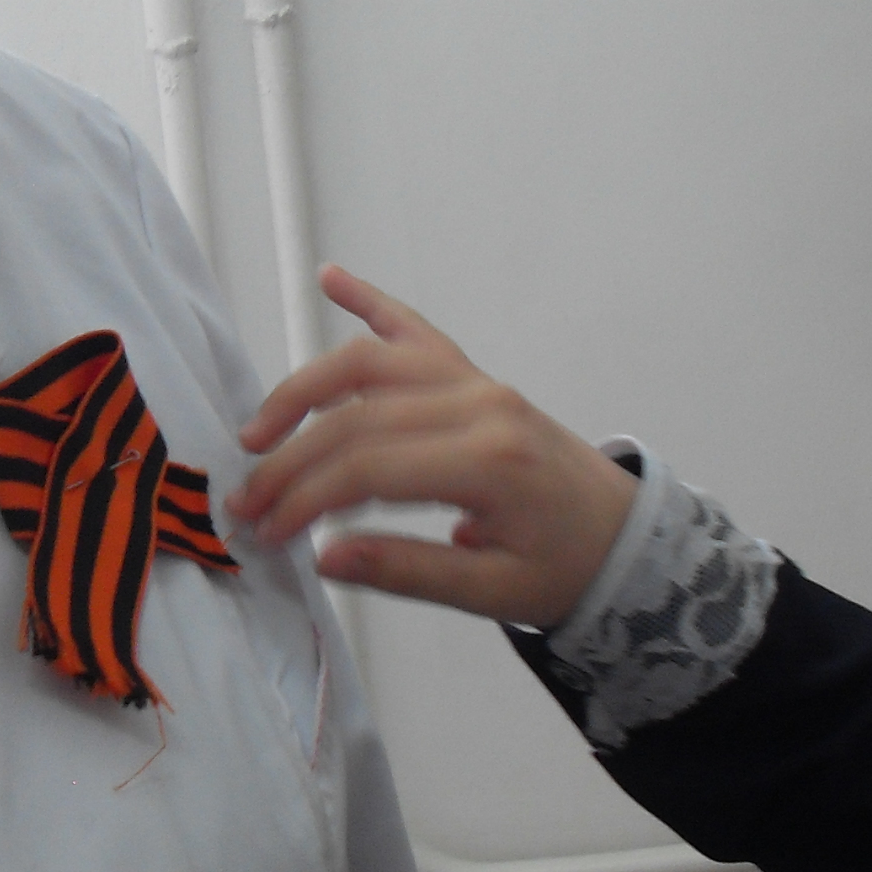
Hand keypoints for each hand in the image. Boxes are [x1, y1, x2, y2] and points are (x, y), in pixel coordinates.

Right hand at [231, 267, 640, 629]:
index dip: (306, 497)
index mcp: (489, 463)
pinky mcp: (477, 379)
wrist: (625, 539)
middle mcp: (481, 407)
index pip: (370, 468)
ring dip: (306, 389)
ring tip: (260, 430)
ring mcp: (479, 384)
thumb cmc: (564, 568)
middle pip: (359, 417)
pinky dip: (372, 303)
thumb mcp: (493, 592)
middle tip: (246, 499)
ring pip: (372, 365)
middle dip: (291, 458)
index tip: (267, 530)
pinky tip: (333, 279)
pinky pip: (417, 332)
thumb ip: (408, 572)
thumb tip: (325, 557)